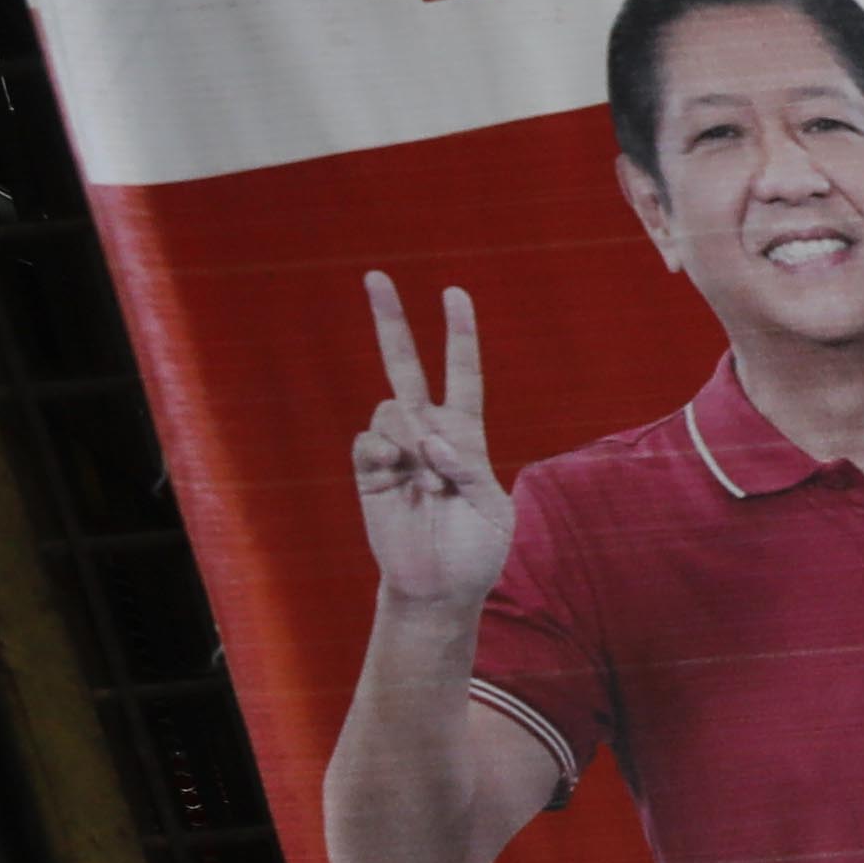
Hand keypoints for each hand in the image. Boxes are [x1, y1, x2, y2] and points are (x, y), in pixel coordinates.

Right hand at [351, 273, 508, 612]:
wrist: (441, 586)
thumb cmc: (476, 550)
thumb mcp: (494, 510)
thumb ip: (468, 469)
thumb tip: (429, 440)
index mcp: (466, 436)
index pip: (463, 375)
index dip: (459, 336)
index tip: (455, 293)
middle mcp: (428, 433)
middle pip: (407, 367)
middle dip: (391, 322)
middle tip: (375, 276)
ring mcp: (396, 449)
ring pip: (391, 408)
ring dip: (412, 439)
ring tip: (428, 483)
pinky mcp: (370, 471)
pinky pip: (369, 440)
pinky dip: (385, 453)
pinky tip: (396, 472)